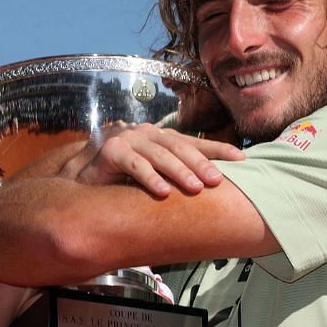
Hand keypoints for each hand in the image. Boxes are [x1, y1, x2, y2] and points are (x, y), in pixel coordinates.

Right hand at [62, 121, 244, 196]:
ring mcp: (129, 139)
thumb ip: (177, 175)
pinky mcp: (111, 151)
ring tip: (196, 188)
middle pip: (180, 146)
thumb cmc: (125, 178)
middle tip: (218, 180)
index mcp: (162, 138)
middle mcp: (148, 134)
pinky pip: (134, 164)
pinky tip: (162, 191)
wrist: (84, 176)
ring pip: (159, 154)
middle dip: (201, 163)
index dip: (218, 149)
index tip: (242, 159)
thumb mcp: (156, 174)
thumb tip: (214, 188)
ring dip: (179, 171)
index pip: (195, 142)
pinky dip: (149, 177)